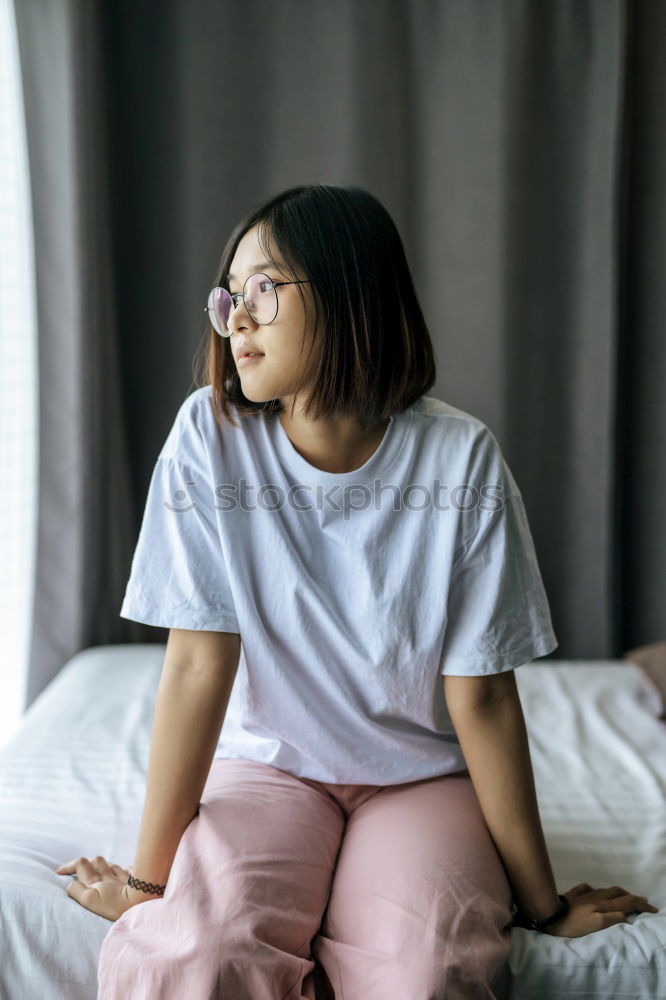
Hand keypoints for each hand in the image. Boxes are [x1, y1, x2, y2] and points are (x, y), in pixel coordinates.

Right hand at [55, 856, 160, 921]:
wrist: (144, 901)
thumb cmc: (116, 905)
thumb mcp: (91, 901)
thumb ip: (78, 891)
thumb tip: (69, 884)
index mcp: (97, 881)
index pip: (81, 865)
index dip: (69, 867)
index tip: (59, 873)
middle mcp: (110, 876)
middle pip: (96, 861)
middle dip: (87, 864)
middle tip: (80, 873)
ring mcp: (125, 876)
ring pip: (112, 865)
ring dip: (104, 867)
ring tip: (100, 874)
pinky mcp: (138, 880)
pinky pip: (130, 871)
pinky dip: (124, 872)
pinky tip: (125, 876)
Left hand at [540, 883, 659, 937]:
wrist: (549, 913)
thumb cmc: (572, 923)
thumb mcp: (595, 924)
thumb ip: (611, 918)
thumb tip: (626, 915)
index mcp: (603, 905)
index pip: (627, 902)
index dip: (640, 905)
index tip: (653, 908)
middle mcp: (596, 897)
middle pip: (618, 893)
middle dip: (632, 896)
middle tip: (642, 901)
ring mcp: (584, 894)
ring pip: (605, 890)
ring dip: (618, 892)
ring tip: (624, 896)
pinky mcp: (573, 895)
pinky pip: (587, 889)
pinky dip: (595, 890)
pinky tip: (594, 891)